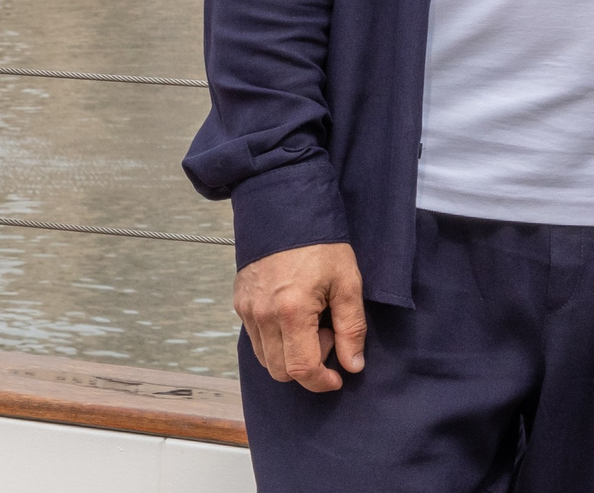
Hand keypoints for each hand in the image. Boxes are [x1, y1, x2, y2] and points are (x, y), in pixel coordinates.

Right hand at [234, 241, 366, 391]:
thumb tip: (353, 365)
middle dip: (307, 366)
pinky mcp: (239, 304)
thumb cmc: (322, 245)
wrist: (287, 211)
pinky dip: (275, 341)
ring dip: (290, 354)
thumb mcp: (348, 282)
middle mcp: (262, 316)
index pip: (301, 369)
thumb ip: (351, 327)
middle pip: (280, 371)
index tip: (338, 378)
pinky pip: (255, 339)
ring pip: (265, 359)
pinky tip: (294, 316)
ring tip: (312, 323)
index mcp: (291, 312)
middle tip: (327, 335)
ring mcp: (246, 311)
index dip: (322, 382)